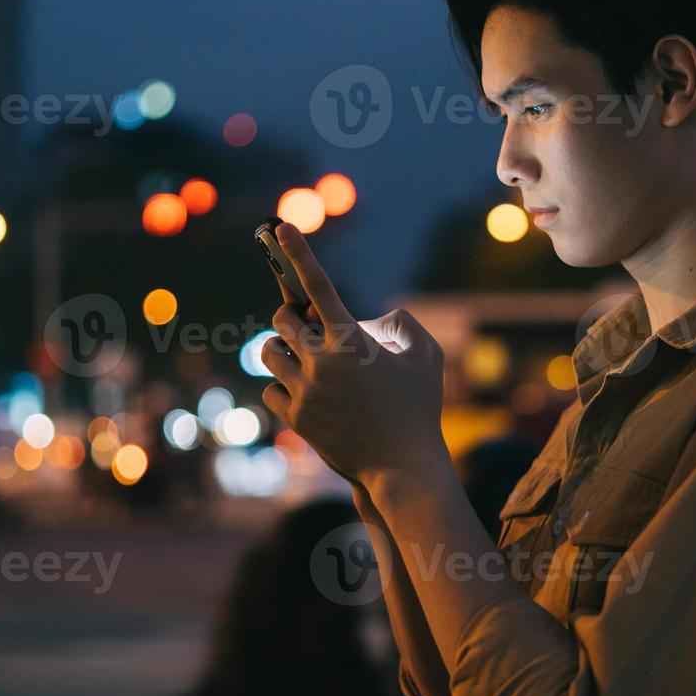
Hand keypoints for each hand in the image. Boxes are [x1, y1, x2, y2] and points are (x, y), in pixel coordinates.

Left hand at [258, 222, 446, 483]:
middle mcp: (322, 361)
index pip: (319, 285)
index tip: (281, 228)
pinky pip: (270, 389)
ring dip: (282, 350)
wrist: (403, 467)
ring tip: (302, 359)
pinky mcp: (295, 418)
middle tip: (305, 327)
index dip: (299, 253)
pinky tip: (303, 393)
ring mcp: (305, 391)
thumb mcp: (425, 357)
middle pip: (283, 318)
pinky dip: (281, 386)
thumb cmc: (419, 409)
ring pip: (269, 353)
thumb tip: (376, 318)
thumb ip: (403, 325)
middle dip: (291, 317)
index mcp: (352, 340)